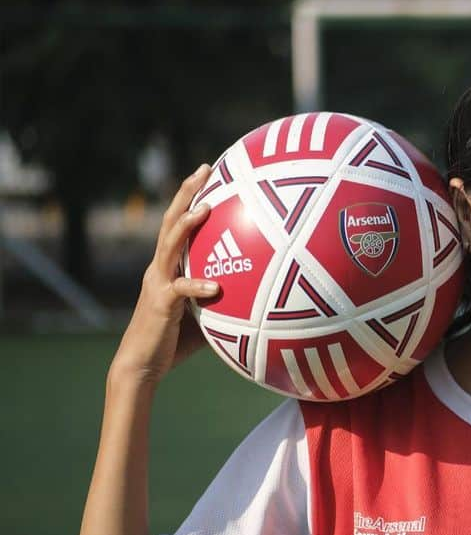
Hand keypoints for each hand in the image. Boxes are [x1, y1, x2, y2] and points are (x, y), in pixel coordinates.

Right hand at [110, 165, 217, 385]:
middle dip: (187, 193)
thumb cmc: (175, 341)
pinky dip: (198, 286)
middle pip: (171, 221)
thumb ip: (226, 299)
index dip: (190, 197)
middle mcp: (160, 268)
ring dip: (187, 225)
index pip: (179, 224)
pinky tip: (216, 287)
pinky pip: (181, 290)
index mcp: (169, 267)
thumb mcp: (206, 314)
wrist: (142, 365)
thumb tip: (263, 294)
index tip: (210, 173)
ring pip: (170, 245)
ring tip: (206, 208)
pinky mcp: (160, 304)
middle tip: (205, 169)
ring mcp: (157, 283)